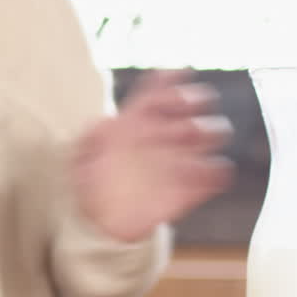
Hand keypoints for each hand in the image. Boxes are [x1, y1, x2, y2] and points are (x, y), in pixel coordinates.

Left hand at [72, 70, 233, 241]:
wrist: (104, 224)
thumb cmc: (92, 186)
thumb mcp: (80, 161)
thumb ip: (89, 140)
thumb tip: (104, 122)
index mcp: (136, 124)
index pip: (155, 94)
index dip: (168, 81)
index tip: (180, 72)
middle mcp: (161, 137)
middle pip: (187, 107)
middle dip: (192, 101)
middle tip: (190, 104)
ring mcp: (178, 160)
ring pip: (208, 134)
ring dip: (209, 131)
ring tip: (201, 136)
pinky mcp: (189, 188)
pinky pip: (213, 174)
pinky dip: (216, 171)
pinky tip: (208, 172)